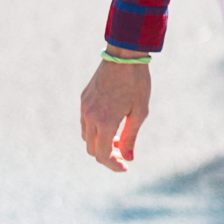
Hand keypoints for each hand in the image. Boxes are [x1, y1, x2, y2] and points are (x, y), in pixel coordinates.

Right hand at [80, 47, 150, 172]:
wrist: (124, 56)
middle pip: (92, 149)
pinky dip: (95, 130)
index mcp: (105, 122)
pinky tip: (110, 124)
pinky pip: (85, 122)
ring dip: (100, 142)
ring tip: (119, 138)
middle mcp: (90, 117)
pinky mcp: (83, 99)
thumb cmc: (137, 83)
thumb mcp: (140, 112)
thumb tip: (128, 157)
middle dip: (107, 156)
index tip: (125, 167)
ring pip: (87, 136)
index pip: (103, 155)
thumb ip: (131, 137)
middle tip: (123, 153)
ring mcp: (84, 107)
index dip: (113, 165)